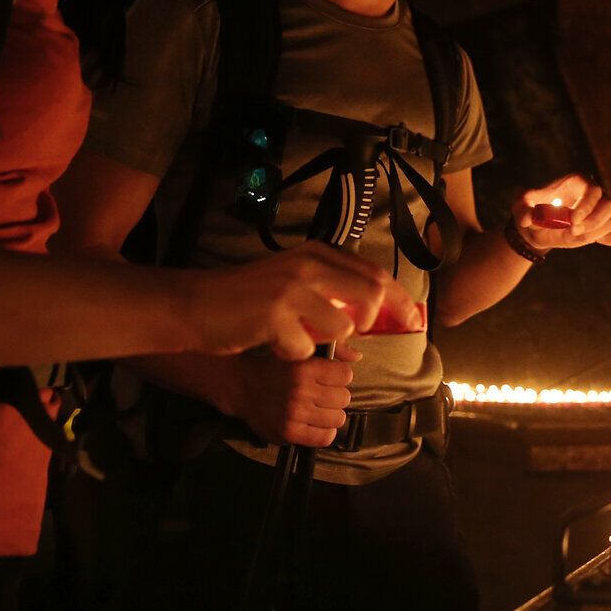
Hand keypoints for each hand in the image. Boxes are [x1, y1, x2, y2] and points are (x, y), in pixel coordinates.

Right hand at [180, 242, 415, 360]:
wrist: (196, 305)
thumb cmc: (248, 301)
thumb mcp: (295, 285)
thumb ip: (333, 295)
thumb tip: (375, 324)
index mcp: (317, 254)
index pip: (376, 274)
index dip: (400, 300)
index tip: (413, 322)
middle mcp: (309, 265)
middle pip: (372, 296)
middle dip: (371, 323)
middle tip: (350, 337)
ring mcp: (293, 289)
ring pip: (342, 328)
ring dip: (322, 343)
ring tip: (293, 336)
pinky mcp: (276, 315)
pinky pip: (306, 350)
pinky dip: (292, 355)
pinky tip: (273, 344)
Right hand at [224, 340, 360, 447]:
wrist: (242, 387)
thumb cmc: (275, 367)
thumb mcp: (301, 351)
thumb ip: (333, 350)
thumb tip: (357, 357)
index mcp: (304, 367)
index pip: (346, 375)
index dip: (339, 376)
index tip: (328, 377)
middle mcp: (299, 391)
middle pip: (344, 398)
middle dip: (335, 395)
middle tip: (321, 393)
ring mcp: (294, 414)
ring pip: (338, 418)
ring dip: (330, 414)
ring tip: (316, 408)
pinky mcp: (289, 433)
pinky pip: (325, 437)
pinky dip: (323, 431)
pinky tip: (313, 422)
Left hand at [513, 174, 610, 253]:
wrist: (537, 225)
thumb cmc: (531, 209)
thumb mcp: (520, 206)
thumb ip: (522, 210)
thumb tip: (529, 219)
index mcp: (576, 182)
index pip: (592, 189)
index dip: (587, 205)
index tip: (573, 221)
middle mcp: (593, 194)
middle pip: (609, 204)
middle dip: (594, 221)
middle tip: (573, 231)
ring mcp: (598, 210)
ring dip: (595, 232)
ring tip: (572, 236)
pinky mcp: (601, 226)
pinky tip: (601, 240)